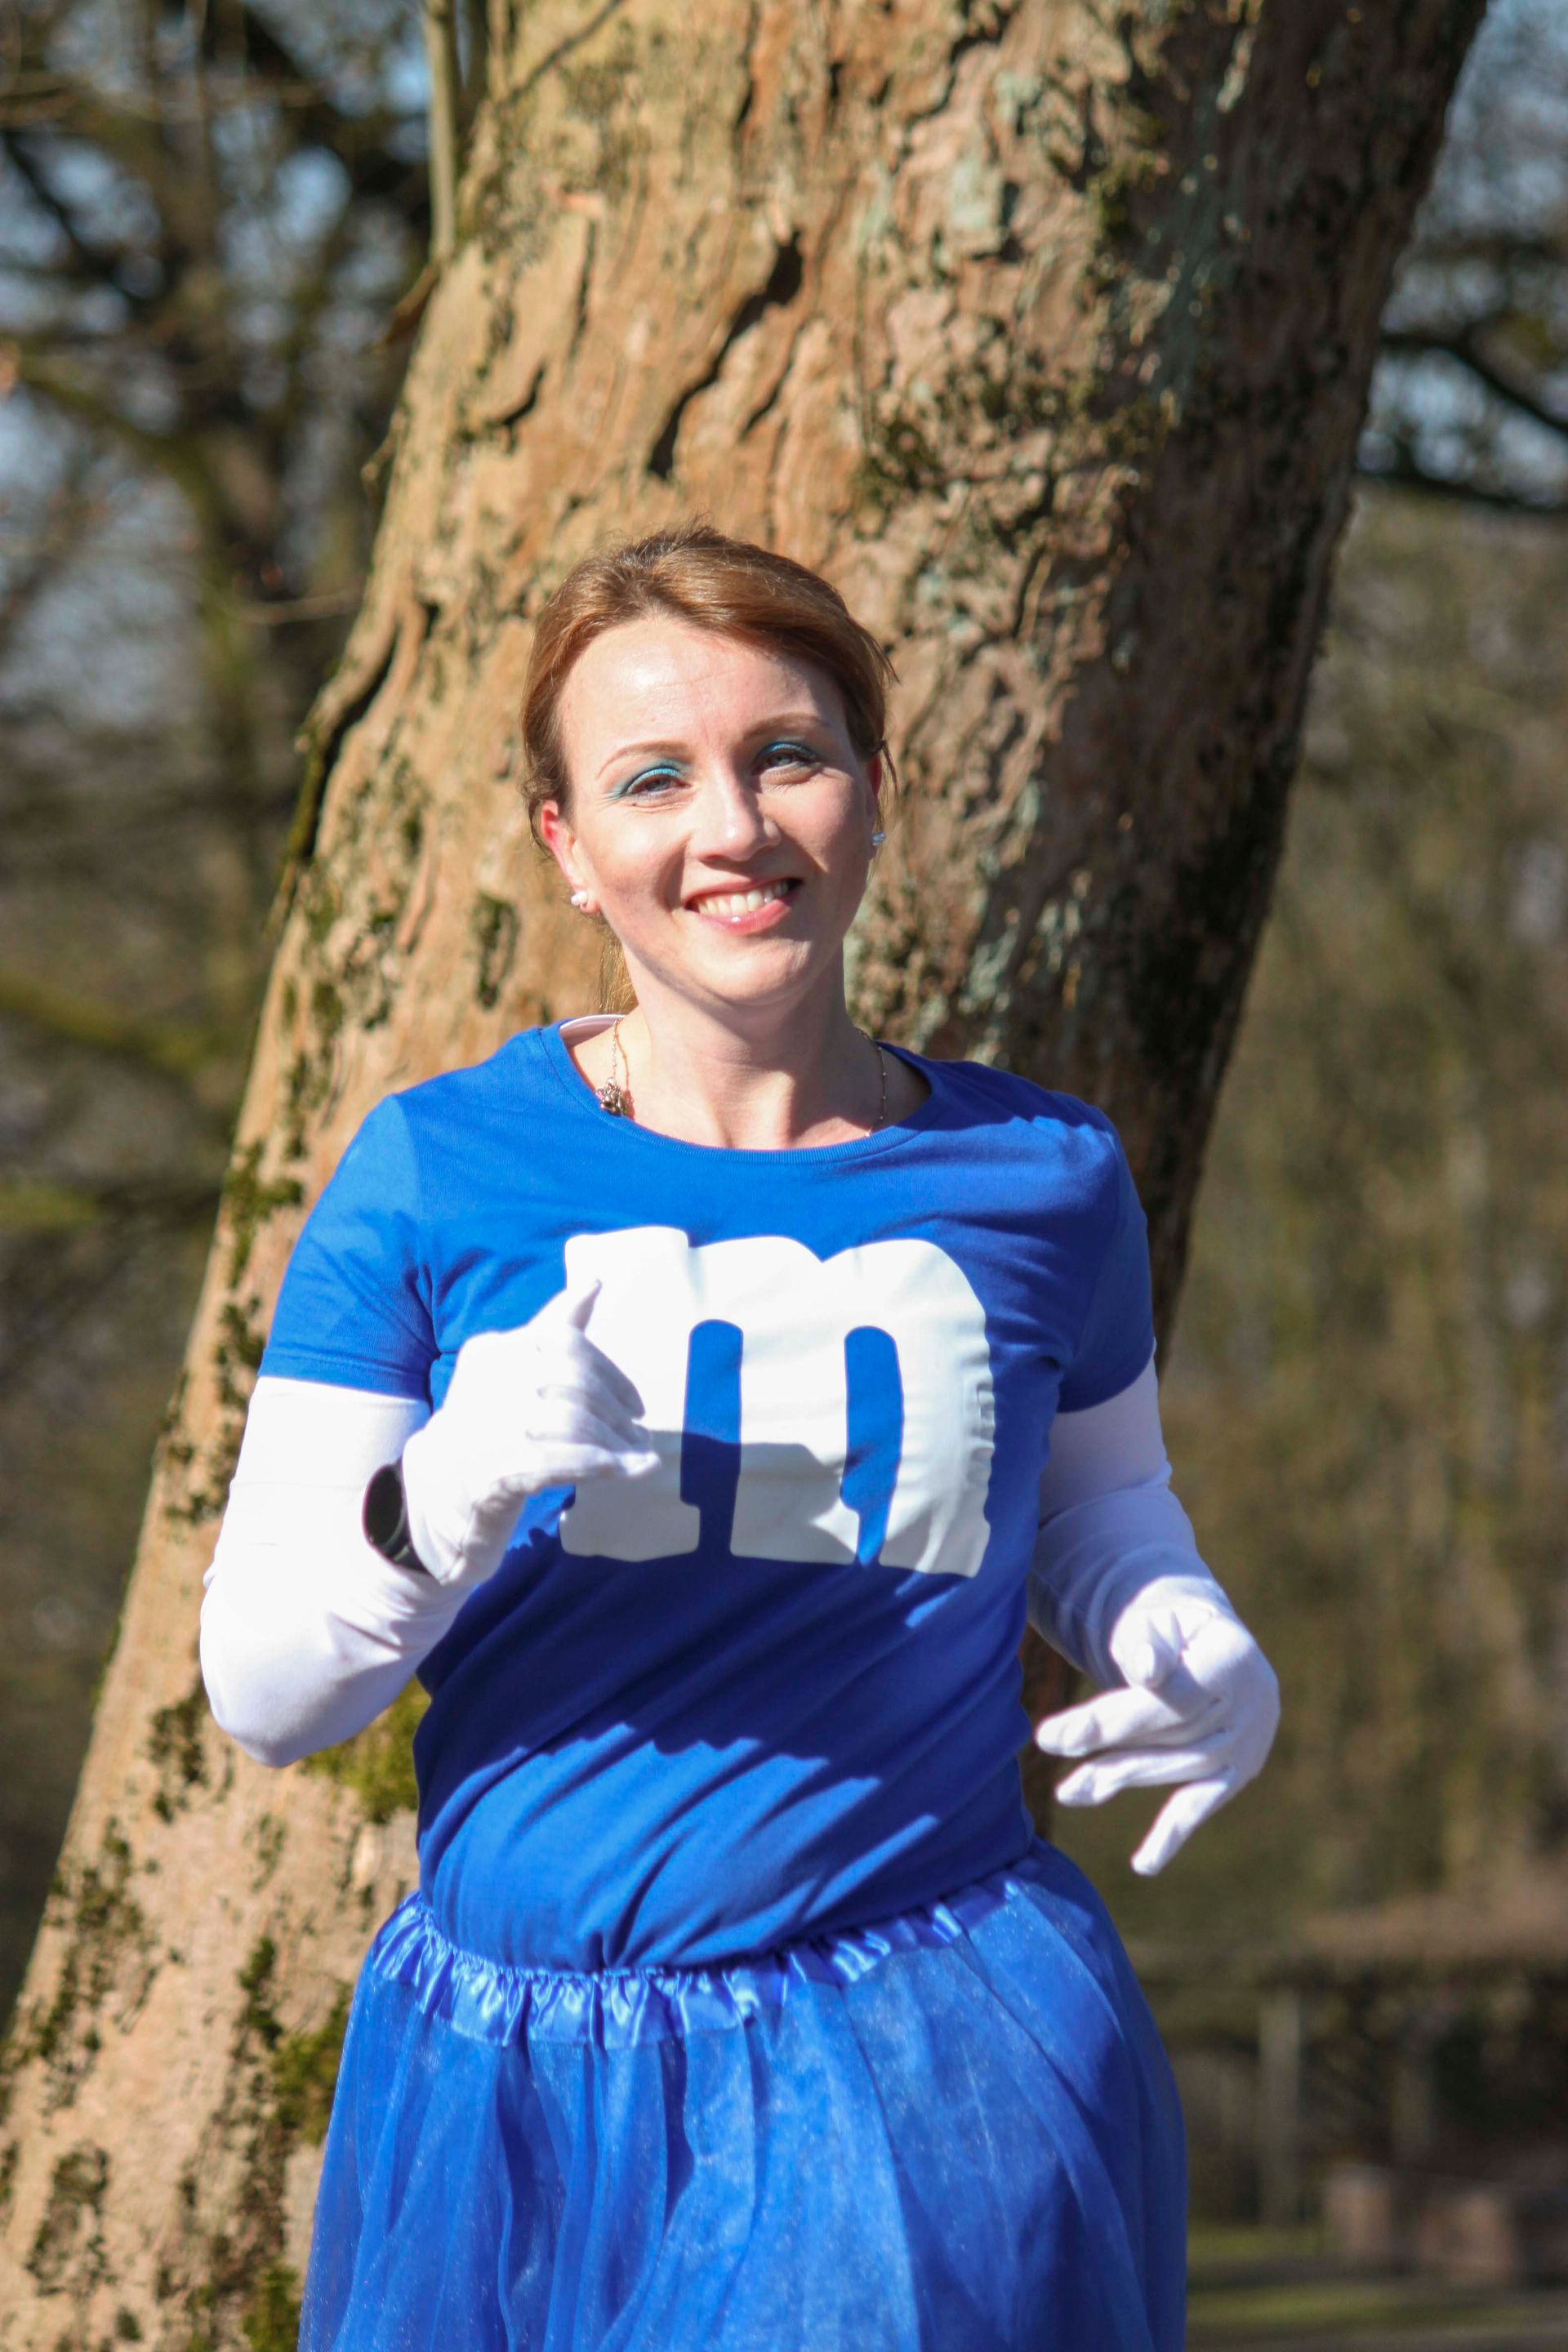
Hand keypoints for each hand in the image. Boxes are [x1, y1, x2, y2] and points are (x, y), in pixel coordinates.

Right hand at [400, 1274, 658, 1584]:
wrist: (436, 1492)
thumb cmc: (486, 1426)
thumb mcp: (514, 1370)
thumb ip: (554, 1327)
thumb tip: (594, 1283)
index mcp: (493, 1350)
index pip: (566, 1343)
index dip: (611, 1374)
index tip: (637, 1405)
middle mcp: (487, 1381)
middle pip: (573, 1382)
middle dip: (616, 1411)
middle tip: (640, 1436)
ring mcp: (487, 1426)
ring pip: (571, 1422)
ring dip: (616, 1442)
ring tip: (638, 1457)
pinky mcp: (493, 1473)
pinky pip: (560, 1462)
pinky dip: (602, 1464)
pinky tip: (628, 1471)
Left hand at [1032, 1597, 1279, 1876]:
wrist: (1213, 1643)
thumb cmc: (1173, 1631)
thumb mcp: (1161, 1621)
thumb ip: (1150, 1644)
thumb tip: (1144, 1668)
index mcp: (1231, 1657)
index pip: (1165, 1699)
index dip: (1108, 1719)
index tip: (1052, 1734)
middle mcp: (1252, 1705)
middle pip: (1166, 1733)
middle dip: (1103, 1743)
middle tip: (1049, 1745)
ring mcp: (1248, 1744)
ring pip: (1175, 1768)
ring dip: (1117, 1778)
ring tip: (1068, 1790)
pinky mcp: (1238, 1772)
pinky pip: (1203, 1804)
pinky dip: (1172, 1835)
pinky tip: (1144, 1864)